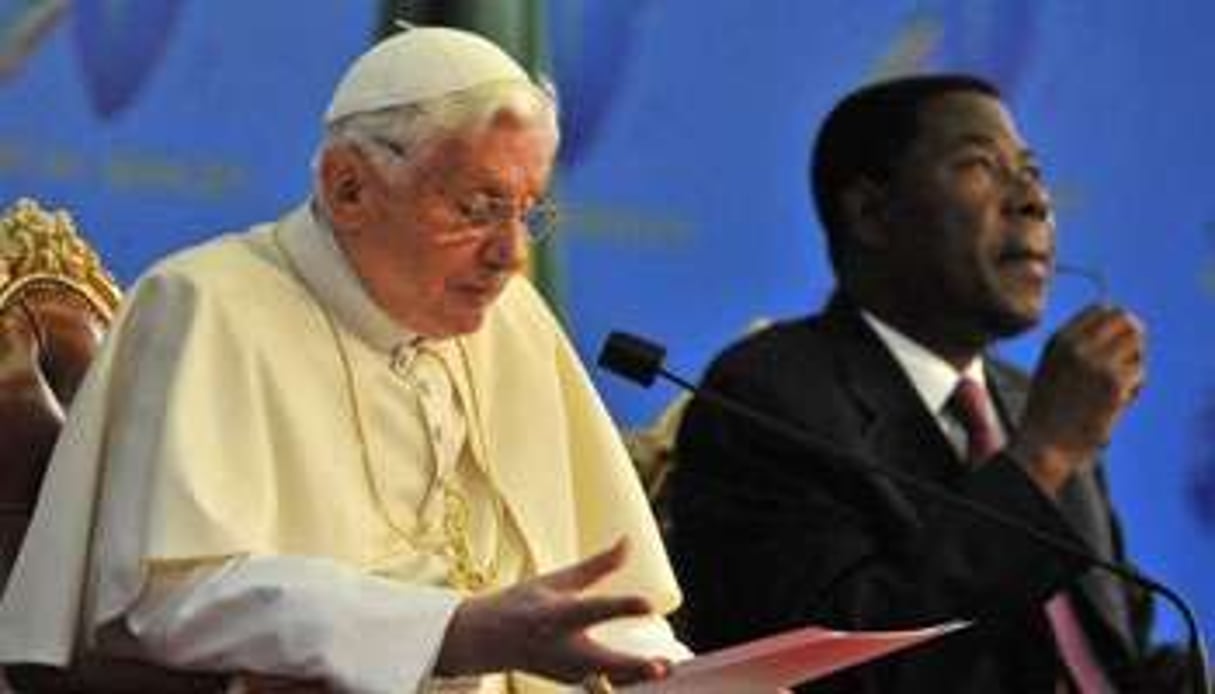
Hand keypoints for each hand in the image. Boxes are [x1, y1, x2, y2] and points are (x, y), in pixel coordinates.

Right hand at [434, 538, 670, 685]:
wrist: (485, 642)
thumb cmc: (523, 603)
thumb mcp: (557, 580)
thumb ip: (598, 566)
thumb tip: (629, 540)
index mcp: (554, 615)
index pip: (592, 610)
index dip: (621, 607)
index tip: (649, 604)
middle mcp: (560, 647)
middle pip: (602, 661)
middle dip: (633, 666)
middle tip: (663, 666)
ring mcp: (564, 671)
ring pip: (606, 679)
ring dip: (636, 677)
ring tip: (668, 667)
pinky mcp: (570, 682)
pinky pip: (603, 684)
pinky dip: (626, 680)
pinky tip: (652, 673)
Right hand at [1007, 304, 1144, 494]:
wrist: (1043, 445)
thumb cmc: (1050, 411)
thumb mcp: (1054, 367)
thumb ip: (1079, 345)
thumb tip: (1123, 323)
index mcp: (1059, 339)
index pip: (1102, 308)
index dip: (1116, 325)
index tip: (1114, 348)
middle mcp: (1076, 345)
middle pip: (1125, 320)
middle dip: (1131, 340)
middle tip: (1124, 364)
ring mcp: (1096, 362)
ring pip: (1136, 345)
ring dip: (1134, 363)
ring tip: (1117, 387)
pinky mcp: (1113, 383)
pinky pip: (1139, 373)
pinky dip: (1134, 388)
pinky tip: (1116, 403)